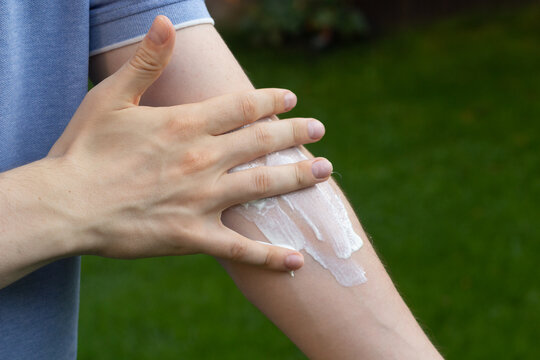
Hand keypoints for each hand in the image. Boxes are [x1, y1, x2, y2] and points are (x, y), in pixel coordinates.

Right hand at [48, 16, 331, 270]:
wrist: (66, 205)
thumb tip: (165, 21)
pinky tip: (297, 259)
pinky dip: (269, 256)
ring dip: (297, 177)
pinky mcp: (193, 236)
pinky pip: (240, 249)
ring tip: (325, 171)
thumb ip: (145, 60)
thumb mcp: (111, 97)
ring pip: (262, 186)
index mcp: (185, 125)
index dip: (270, 101)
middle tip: (318, 130)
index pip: (242, 107)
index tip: (290, 100)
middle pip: (261, 142)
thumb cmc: (85, 150)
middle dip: (294, 133)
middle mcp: (202, 160)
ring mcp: (201, 200)